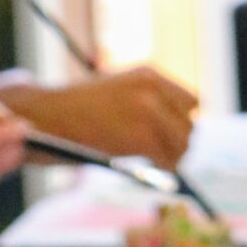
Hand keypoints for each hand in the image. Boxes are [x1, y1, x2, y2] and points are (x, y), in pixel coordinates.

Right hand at [0, 67, 198, 168]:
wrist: (53, 116)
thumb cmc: (80, 109)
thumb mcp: (120, 89)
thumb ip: (149, 100)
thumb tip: (175, 126)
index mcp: (151, 75)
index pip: (192, 102)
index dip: (182, 122)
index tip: (170, 136)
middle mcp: (154, 90)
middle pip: (191, 126)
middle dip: (179, 144)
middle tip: (161, 157)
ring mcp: (149, 113)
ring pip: (183, 146)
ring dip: (172, 160)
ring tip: (152, 163)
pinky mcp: (141, 138)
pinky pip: (168, 162)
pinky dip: (161, 171)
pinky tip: (146, 168)